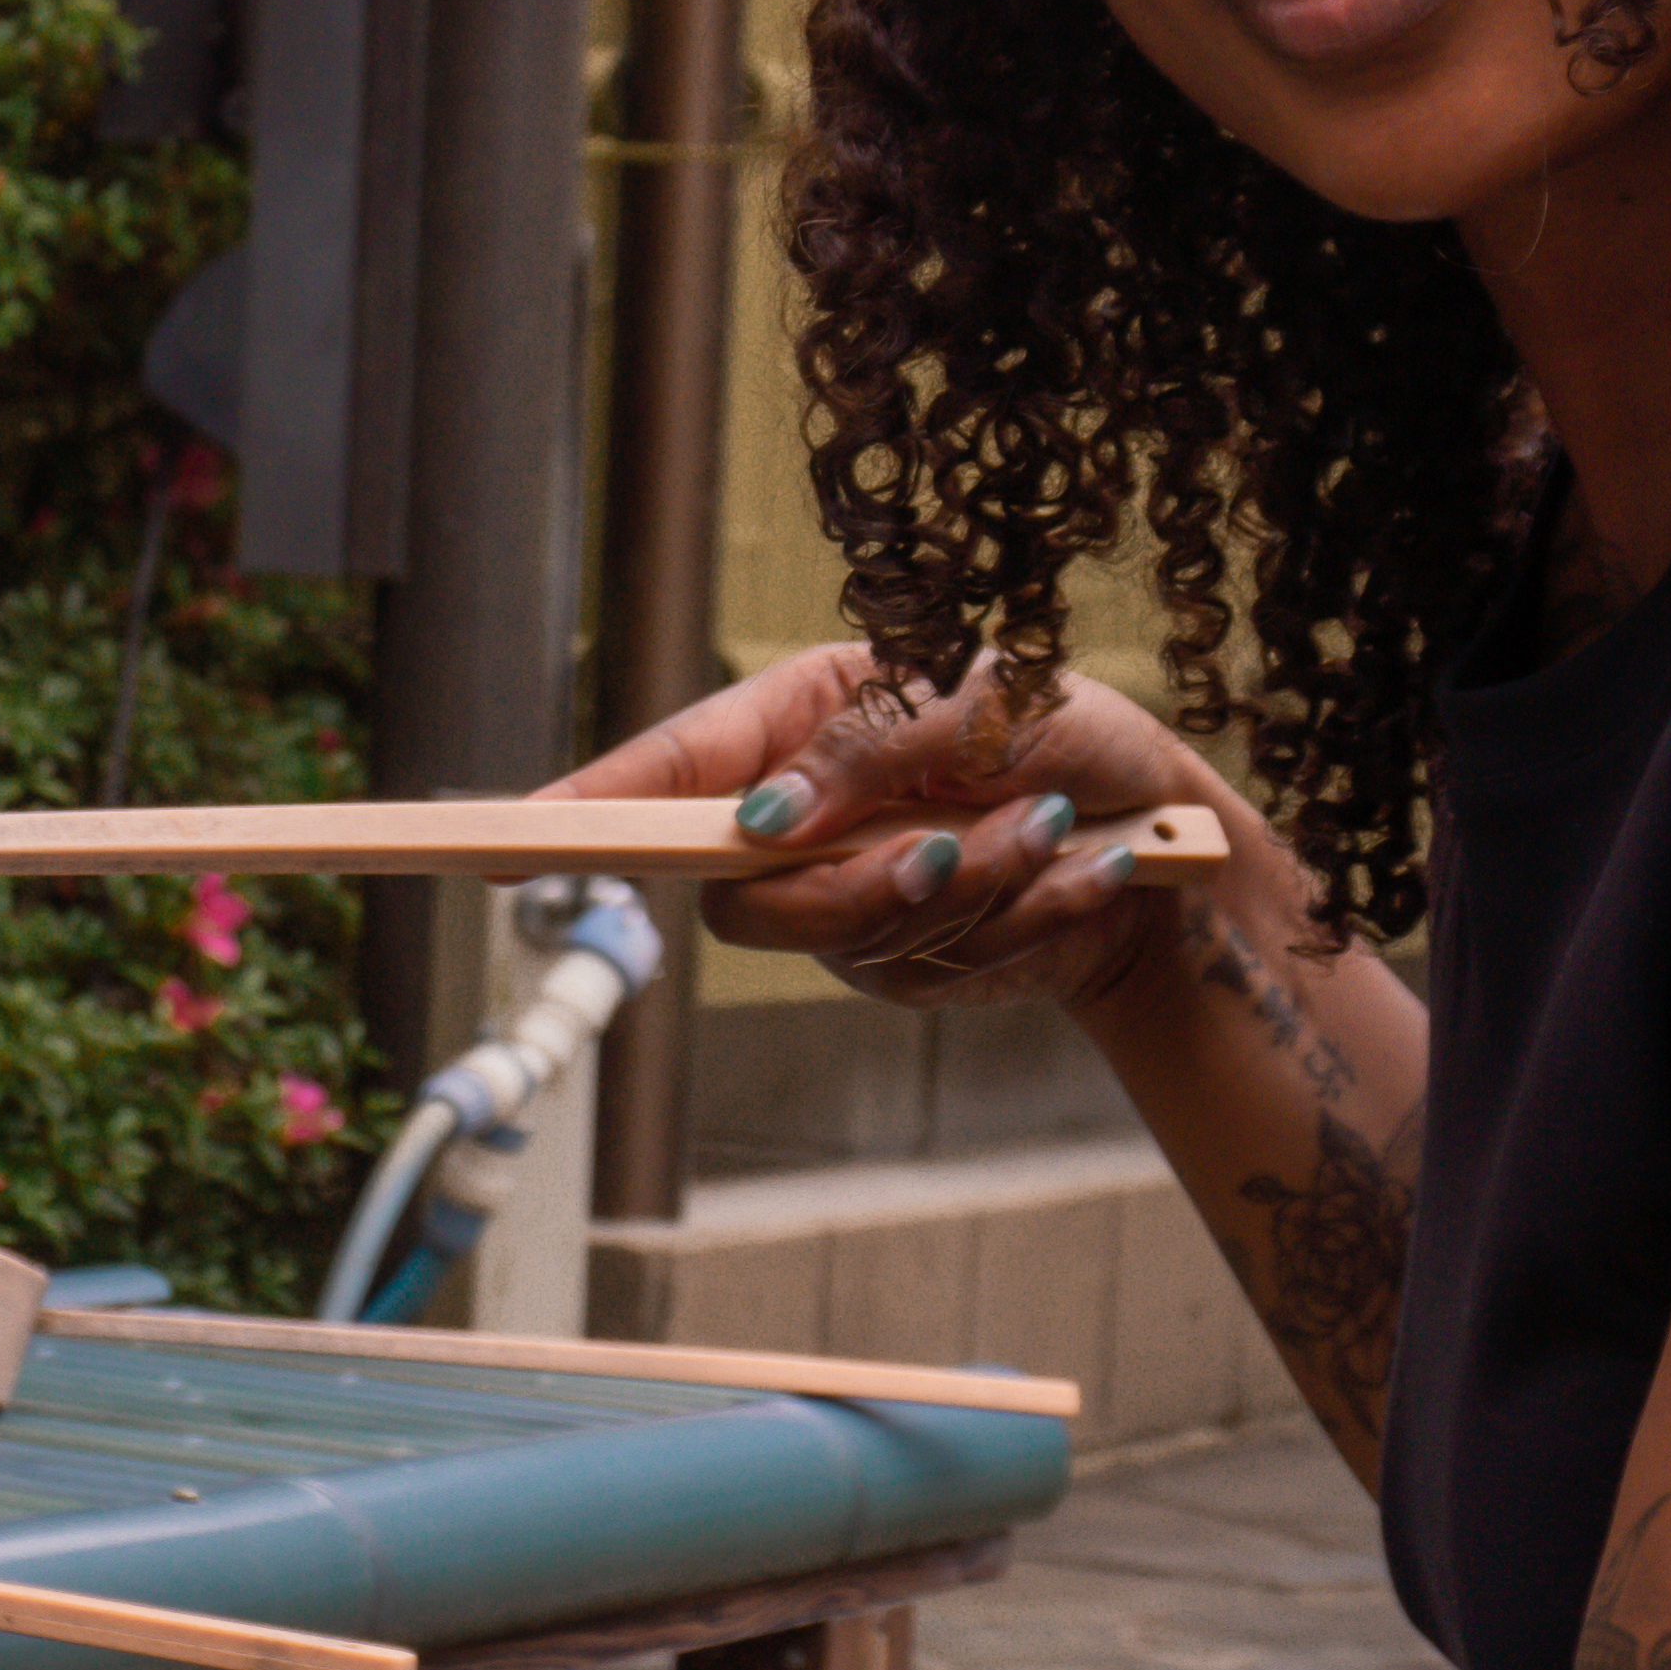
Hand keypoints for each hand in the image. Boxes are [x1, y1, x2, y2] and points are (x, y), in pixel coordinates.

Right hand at [557, 639, 1249, 1022]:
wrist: (1160, 830)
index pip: (663, 773)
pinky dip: (1023, 921)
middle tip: (954, 848)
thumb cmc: (1061, 730)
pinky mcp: (907, 961)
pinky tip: (1079, 872)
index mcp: (795, 720)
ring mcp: (848, 896)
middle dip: (860, 887)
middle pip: (746, 895)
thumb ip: (867, 752)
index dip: (583, 809)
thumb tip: (764, 823)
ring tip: (1050, 828)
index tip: (510, 838)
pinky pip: (935, 972)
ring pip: (853, 940)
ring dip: (974, 891)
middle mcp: (802, 814)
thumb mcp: (978, 697)